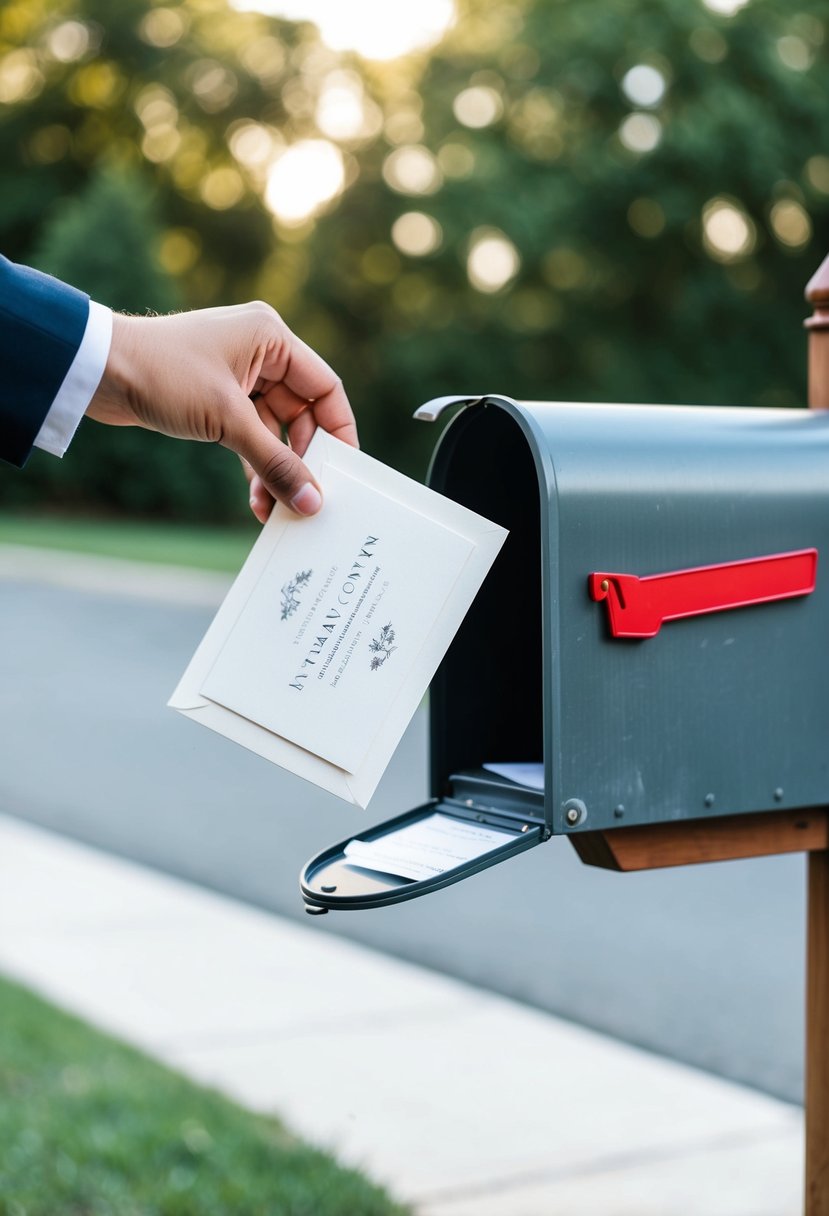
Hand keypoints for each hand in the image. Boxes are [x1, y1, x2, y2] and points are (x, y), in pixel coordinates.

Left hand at [87, 301, 357, 519]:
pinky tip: (256, 498)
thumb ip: (275, 463)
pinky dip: (254, 464)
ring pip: (275, 431)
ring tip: (274, 508)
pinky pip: (250, 436)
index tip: (344, 473)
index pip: (325, 389)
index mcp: (272, 338)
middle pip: (302, 416)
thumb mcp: (227, 421)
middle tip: (305, 499)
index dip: (338, 433)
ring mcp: (238, 376)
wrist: (97, 371)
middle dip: (301, 460)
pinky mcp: (217, 399)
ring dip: (275, 469)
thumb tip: (312, 501)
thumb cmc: (163, 374)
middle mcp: (260, 353)